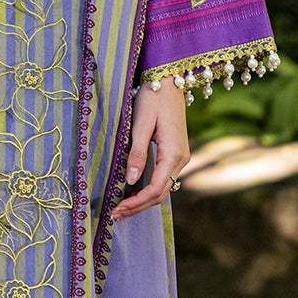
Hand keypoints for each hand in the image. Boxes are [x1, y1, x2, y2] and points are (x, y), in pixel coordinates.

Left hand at [110, 78, 188, 221]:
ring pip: (162, 188)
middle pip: (160, 194)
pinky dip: (148, 190)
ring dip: (143, 200)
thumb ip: (137, 154)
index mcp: (174, 154)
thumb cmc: (153, 99)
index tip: (117, 208)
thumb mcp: (141, 125)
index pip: (156, 189)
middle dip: (138, 206)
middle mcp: (181, 159)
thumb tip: (130, 180)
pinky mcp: (175, 154)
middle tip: (115, 215)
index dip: (136, 202)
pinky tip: (133, 193)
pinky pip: (163, 179)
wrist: (168, 81)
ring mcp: (180, 157)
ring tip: (122, 208)